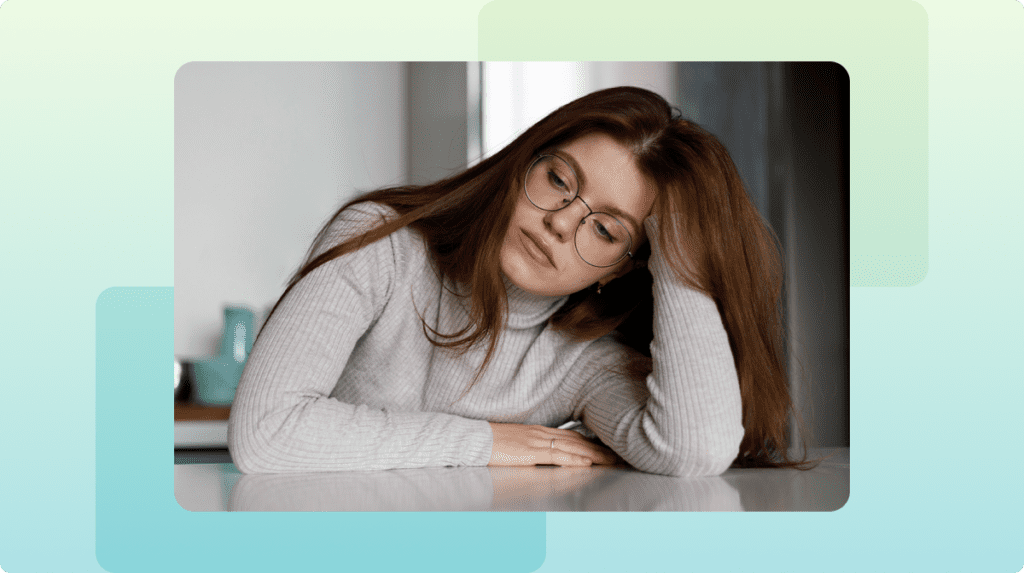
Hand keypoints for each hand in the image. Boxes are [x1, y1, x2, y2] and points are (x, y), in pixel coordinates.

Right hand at [488, 423, 621, 466]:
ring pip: (572, 447)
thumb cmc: (493, 441)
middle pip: (577, 440)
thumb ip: (534, 445)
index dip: (591, 442)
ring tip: (611, 460)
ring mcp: (537, 441)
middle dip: (599, 449)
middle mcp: (542, 433)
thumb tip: (546, 453)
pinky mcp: (530, 452)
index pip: (572, 436)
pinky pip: (556, 455)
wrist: (476, 438)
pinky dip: (573, 458)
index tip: (607, 447)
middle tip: (618, 455)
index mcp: (540, 431)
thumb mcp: (517, 441)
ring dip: (594, 454)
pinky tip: (585, 462)